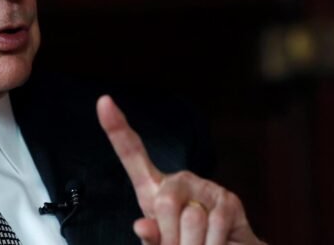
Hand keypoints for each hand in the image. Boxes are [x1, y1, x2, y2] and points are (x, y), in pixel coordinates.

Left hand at [96, 95, 264, 244]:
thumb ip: (151, 238)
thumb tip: (142, 226)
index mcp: (155, 190)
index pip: (133, 155)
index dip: (117, 129)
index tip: (104, 102)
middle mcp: (180, 181)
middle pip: (163, 202)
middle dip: (171, 236)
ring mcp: (206, 188)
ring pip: (190, 219)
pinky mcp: (229, 200)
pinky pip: (215, 226)